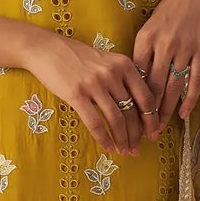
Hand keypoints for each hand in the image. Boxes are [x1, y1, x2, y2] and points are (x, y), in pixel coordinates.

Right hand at [24, 33, 158, 155]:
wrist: (46, 49)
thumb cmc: (77, 57)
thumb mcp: (106, 61)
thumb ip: (122, 78)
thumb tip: (138, 108)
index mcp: (124, 65)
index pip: (146, 97)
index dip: (151, 119)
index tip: (153, 133)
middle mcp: (113, 74)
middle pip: (132, 111)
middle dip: (137, 135)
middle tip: (138, 149)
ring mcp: (95, 84)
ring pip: (116, 120)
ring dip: (122, 140)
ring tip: (124, 151)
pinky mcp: (77, 94)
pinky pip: (95, 122)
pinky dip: (104, 138)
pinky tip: (107, 147)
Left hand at [130, 0, 199, 137]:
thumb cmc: (164, 18)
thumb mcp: (146, 32)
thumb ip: (139, 57)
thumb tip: (128, 87)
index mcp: (146, 40)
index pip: (137, 76)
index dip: (132, 99)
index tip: (127, 118)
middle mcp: (165, 44)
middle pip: (155, 86)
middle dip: (148, 112)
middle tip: (143, 132)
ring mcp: (185, 49)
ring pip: (174, 86)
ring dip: (166, 110)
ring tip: (159, 129)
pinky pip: (196, 80)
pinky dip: (189, 99)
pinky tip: (183, 115)